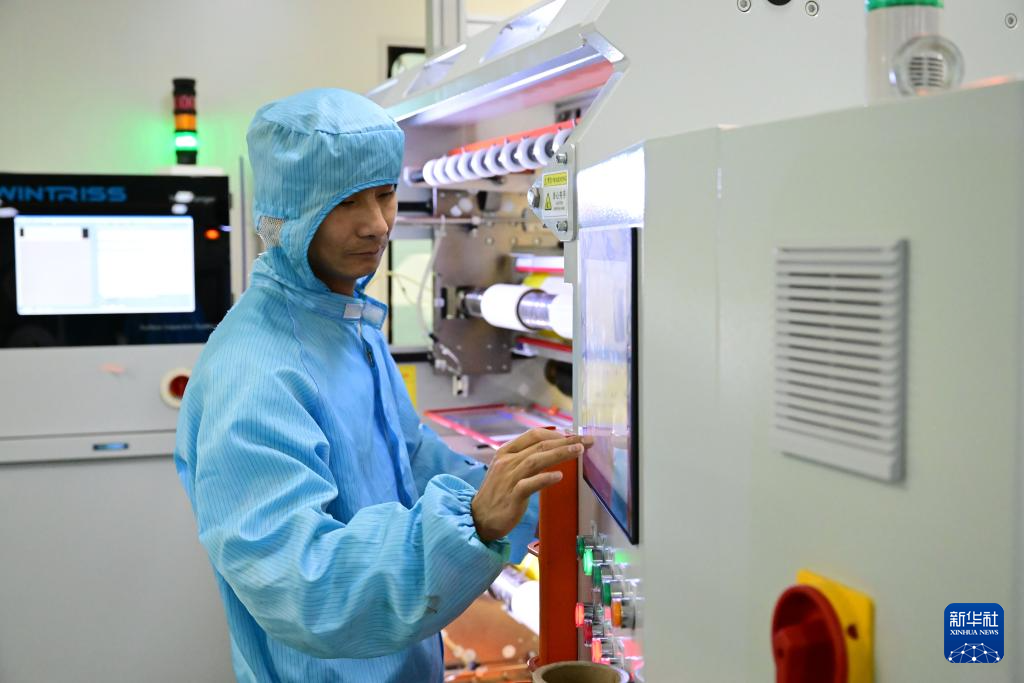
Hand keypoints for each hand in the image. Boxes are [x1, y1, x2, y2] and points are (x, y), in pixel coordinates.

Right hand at [470, 428, 590, 542]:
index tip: (573, 436)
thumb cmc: (497, 494)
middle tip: (585, 441)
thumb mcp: (507, 470)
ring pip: (536, 460)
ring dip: (559, 454)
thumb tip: (550, 450)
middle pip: (539, 445)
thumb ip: (525, 459)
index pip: (533, 435)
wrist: (478, 519)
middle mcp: (507, 461)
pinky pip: (529, 484)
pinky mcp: (512, 496)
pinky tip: (558, 476)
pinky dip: (545, 479)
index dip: (555, 433)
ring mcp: (508, 478)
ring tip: (579, 451)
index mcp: (506, 452)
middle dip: (565, 441)